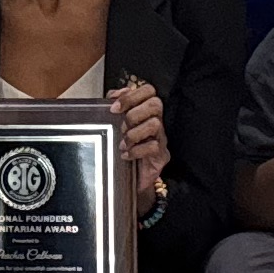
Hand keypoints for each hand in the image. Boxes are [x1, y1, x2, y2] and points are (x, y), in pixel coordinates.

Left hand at [110, 79, 170, 204]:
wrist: (131, 181)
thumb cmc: (124, 150)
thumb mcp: (115, 127)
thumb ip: (115, 109)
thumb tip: (112, 95)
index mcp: (145, 112)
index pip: (148, 90)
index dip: (131, 95)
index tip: (114, 108)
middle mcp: (156, 122)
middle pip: (156, 103)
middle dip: (134, 113)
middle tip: (121, 127)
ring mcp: (161, 138)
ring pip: (155, 124)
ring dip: (134, 133)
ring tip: (122, 144)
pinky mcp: (161, 156)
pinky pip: (153, 147)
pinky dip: (136, 151)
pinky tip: (126, 156)